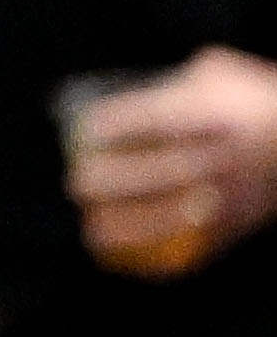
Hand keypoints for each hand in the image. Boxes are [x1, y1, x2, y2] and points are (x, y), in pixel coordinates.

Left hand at [75, 49, 276, 274]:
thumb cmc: (261, 99)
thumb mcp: (219, 73)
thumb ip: (178, 80)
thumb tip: (138, 90)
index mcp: (199, 116)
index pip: (137, 123)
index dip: (104, 130)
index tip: (84, 133)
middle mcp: (208, 157)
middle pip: (139, 176)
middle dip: (100, 185)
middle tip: (77, 185)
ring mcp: (224, 194)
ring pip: (163, 220)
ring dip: (122, 229)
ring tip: (92, 230)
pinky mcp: (239, 223)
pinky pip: (196, 248)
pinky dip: (164, 259)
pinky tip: (136, 263)